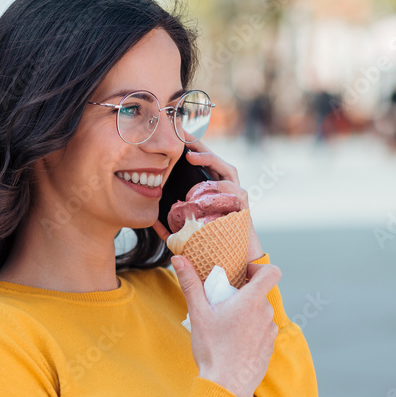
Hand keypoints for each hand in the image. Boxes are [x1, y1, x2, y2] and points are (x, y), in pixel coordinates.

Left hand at [152, 141, 263, 261]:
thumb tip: (151, 221)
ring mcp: (236, 196)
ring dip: (210, 160)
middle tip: (182, 134)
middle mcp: (225, 188)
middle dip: (199, 145)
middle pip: (214, 160)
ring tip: (191, 156)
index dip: (190, 148)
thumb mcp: (185, 232)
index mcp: (210, 189)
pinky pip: (236, 191)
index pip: (201, 163)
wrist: (234, 262)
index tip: (173, 136)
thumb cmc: (209, 244)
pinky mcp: (244, 206)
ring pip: (228, 170)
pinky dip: (223, 187)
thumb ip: (170, 226)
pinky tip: (209, 185)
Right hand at [171, 255, 280, 396]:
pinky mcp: (269, 347)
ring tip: (225, 325)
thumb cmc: (212, 349)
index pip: (272, 272)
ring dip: (246, 312)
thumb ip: (190, 283)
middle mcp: (266, 314)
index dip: (259, 268)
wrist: (226, 385)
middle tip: (222, 303)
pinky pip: (261, 330)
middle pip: (260, 293)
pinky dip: (250, 330)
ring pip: (260, 312)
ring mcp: (269, 332)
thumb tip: (179, 259)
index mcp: (251, 301)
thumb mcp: (198, 313)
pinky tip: (233, 341)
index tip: (242, 274)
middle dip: (242, 294)